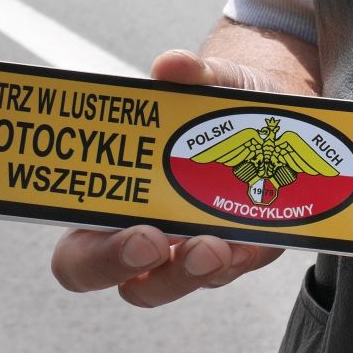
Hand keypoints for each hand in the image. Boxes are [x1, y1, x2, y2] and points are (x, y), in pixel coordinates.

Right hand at [50, 49, 283, 307]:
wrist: (272, 106)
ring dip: (205, 268)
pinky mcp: (246, 246)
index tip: (139, 235)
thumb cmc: (216, 101)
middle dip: (161, 275)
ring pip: (193, 281)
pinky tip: (259, 232)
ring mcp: (199, 247)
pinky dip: (251, 250)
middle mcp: (154, 236)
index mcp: (115, 202)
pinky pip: (244, 263)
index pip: (81, 255)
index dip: (98, 259)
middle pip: (137, 288)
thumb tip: (172, 64)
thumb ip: (191, 73)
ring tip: (226, 244)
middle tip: (180, 245)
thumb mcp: (209, 79)